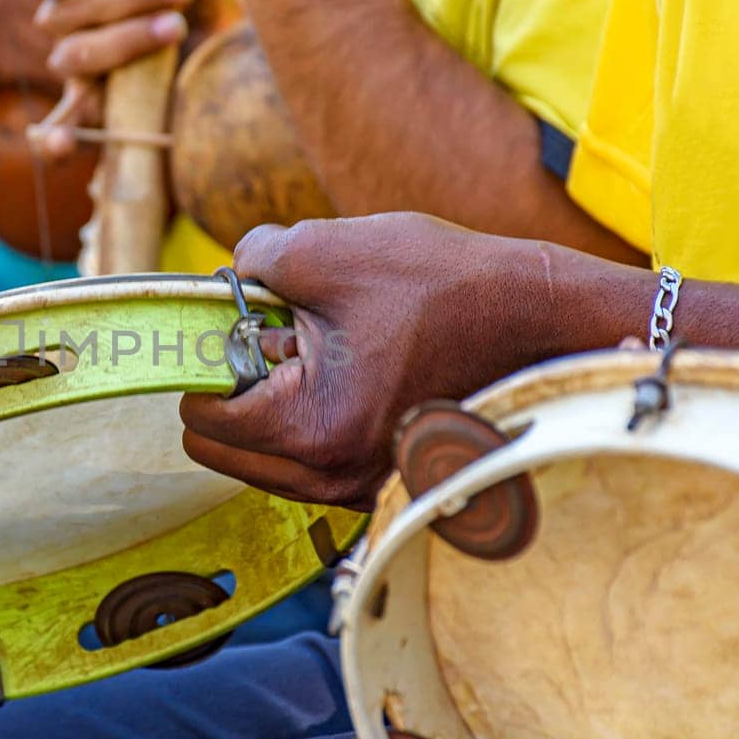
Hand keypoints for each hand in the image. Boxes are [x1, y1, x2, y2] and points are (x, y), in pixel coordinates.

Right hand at [24, 0, 240, 156]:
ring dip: (122, 42)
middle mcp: (68, 27)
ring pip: (75, 58)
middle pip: (65, 16)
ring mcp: (84, 72)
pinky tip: (61, 145)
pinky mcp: (107, 111)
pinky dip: (57, 138)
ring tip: (176, 27)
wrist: (242, 18)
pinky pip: (65, 129)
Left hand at [179, 214, 554, 509]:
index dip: (205, 360)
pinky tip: (352, 373)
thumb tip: (223, 280)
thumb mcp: (327, 249)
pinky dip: (308, 422)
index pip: (201, 417)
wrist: (537, 317)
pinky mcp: (382, 483)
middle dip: (235, 389)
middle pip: (224, 448)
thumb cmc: (441, 284)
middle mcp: (331, 478)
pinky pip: (308, 462)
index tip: (242, 322)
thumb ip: (251, 261)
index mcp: (310, 428)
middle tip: (281, 337)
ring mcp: (359, 489)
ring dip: (271, 406)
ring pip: (263, 460)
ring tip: (325, 352)